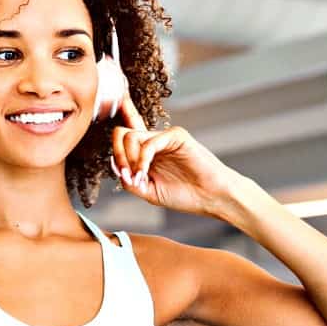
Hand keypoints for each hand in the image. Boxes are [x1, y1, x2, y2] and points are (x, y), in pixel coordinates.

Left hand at [109, 92, 241, 218]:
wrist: (211, 198)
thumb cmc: (185, 196)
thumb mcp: (149, 192)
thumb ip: (130, 180)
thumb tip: (114, 165)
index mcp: (147, 154)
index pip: (126, 133)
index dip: (117, 127)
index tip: (119, 140)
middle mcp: (154, 142)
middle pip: (122, 134)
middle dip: (118, 155)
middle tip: (127, 175)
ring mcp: (165, 137)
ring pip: (131, 137)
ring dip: (129, 160)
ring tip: (140, 178)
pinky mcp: (176, 136)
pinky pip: (149, 142)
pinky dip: (142, 160)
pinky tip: (146, 173)